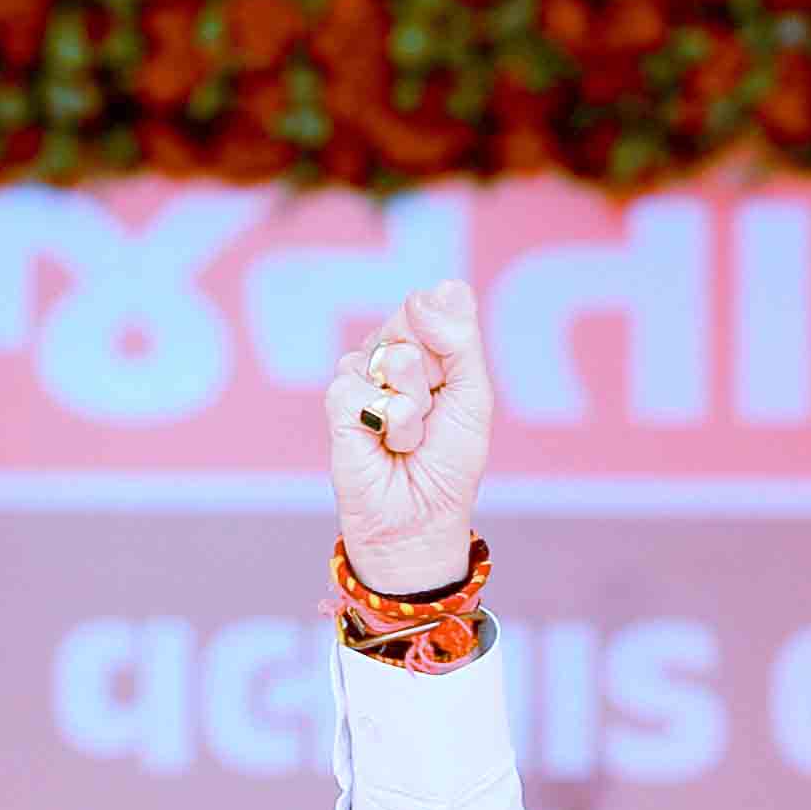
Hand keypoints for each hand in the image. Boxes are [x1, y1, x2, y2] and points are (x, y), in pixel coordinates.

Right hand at [322, 278, 492, 596]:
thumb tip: (428, 291)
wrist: (422, 519)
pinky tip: (387, 446)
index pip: (433, 305)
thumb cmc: (449, 463)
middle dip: (434, 374)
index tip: (452, 388)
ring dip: (414, 406)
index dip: (451, 346)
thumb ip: (459, 339)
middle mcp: (388, 354)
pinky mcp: (338, 403)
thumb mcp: (472, 395)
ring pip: (390, 356)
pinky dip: (390, 424)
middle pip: (409, 322)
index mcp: (424, 346)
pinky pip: (363, 387)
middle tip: (432, 414)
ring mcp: (360, 376)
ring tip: (410, 437)